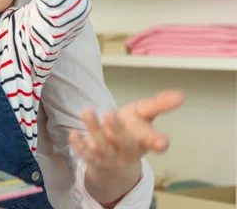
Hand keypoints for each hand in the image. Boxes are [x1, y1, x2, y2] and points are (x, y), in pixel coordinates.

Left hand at [69, 89, 184, 171]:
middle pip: (124, 141)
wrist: (113, 154)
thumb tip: (181, 95)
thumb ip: (159, 104)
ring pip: (102, 144)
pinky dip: (79, 145)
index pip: (154, 142)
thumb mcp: (144, 114)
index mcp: (145, 140)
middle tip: (110, 113)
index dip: (158, 143)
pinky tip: (73, 133)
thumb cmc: (132, 128)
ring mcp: (111, 156)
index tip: (162, 142)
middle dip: (117, 129)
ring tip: (87, 111)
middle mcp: (128, 150)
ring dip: (94, 128)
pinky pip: (86, 154)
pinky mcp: (94, 159)